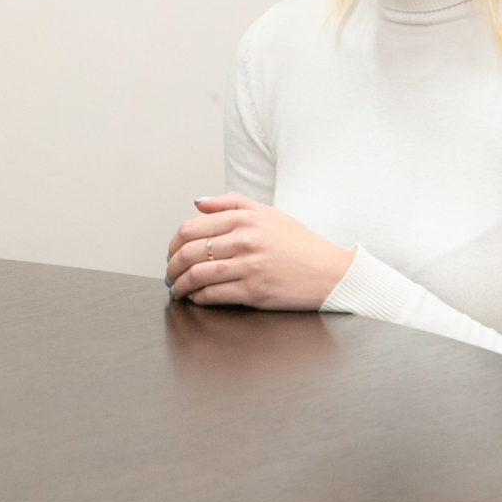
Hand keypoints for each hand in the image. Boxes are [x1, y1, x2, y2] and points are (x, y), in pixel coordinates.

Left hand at [165, 193, 354, 310]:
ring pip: (197, 274)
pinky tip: (197, 298)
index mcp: (244, 218)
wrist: (331, 272)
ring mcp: (248, 266)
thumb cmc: (301, 244)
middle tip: (170, 273)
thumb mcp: (268, 213)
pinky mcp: (254, 291)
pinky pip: (214, 294)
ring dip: (180, 284)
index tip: (172, 252)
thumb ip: (231, 203)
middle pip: (189, 251)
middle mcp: (244, 240)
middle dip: (172, 265)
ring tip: (178, 289)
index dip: (173, 243)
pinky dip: (199, 298)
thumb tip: (198, 203)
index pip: (191, 228)